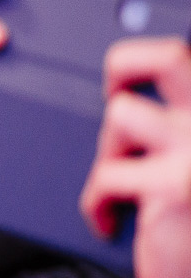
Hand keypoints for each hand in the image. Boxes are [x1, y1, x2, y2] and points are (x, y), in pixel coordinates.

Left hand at [80, 39, 190, 277]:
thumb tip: (123, 94)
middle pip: (169, 55)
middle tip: (110, 96)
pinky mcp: (176, 187)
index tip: (122, 79)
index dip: (145, 57)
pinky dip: (95, 200)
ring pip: (122, 115)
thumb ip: (171, 128)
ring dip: (109, 150)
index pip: (184, 57)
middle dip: (123, 66)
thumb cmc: (188, 223)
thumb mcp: (182, 165)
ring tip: (119, 181)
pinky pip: (108, 174)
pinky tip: (105, 219)